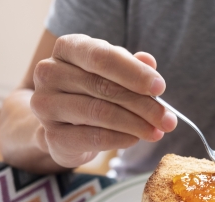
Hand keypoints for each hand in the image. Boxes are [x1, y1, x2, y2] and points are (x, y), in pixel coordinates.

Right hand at [30, 34, 176, 167]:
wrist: (66, 125)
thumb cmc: (95, 91)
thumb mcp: (115, 73)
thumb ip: (132, 67)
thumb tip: (149, 62)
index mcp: (68, 48)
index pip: (102, 57)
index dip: (134, 73)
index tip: (160, 87)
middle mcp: (50, 72)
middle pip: (104, 87)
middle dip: (143, 105)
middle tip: (168, 119)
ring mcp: (46, 105)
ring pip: (99, 113)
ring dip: (136, 124)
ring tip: (157, 132)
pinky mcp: (51, 135)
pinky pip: (92, 137)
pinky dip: (119, 139)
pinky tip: (134, 139)